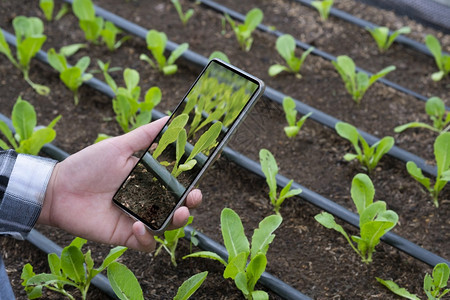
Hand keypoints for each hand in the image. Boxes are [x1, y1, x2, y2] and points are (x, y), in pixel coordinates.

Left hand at [38, 117, 201, 251]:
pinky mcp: (126, 236)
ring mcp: (138, 219)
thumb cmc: (87, 166)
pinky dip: (147, 238)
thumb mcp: (119, 146)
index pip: (177, 184)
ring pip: (167, 227)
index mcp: (148, 180)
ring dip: (177, 222)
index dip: (191, 184)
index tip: (198, 179)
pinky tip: (138, 224)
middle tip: (192, 199)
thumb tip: (170, 118)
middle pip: (178, 206)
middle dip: (191, 204)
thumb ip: (145, 135)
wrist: (58, 190)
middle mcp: (147, 200)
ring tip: (178, 213)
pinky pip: (146, 244)